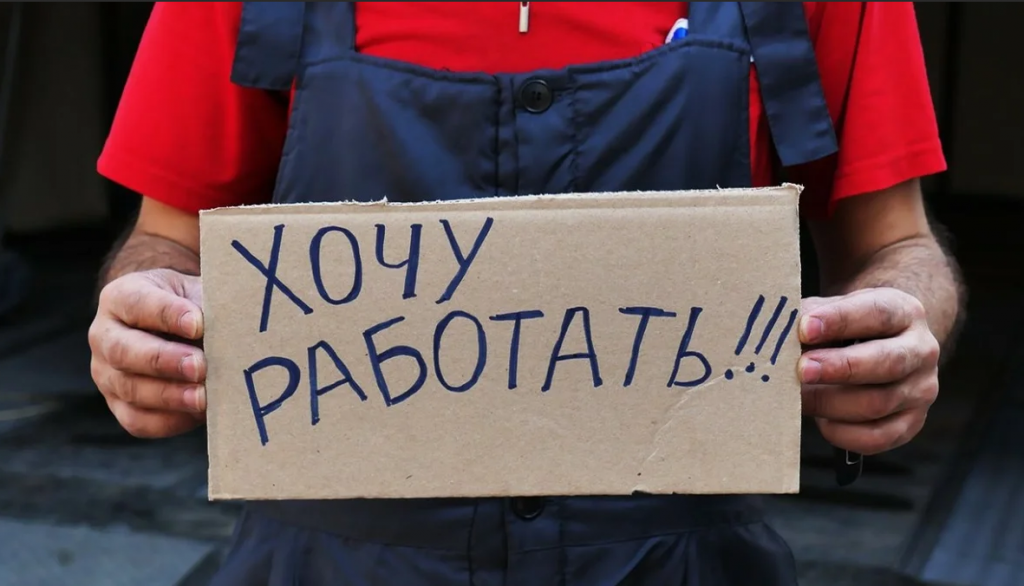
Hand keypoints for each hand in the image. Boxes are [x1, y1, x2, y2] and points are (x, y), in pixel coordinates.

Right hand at [88, 268, 205, 437]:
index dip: (167, 314)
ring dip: (170, 395)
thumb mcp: (197, 294)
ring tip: (204, 397)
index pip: (137, 303)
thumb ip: (209, 308)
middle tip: (199, 366)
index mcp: (121, 297)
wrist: (182, 330)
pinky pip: (139, 421)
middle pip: (123, 351)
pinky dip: (170, 420)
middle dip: (163, 360)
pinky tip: (199, 414)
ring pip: (130, 389)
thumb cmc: (192, 307)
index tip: (198, 324)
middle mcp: (104, 336)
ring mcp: (107, 375)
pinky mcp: (120, 406)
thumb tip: (231, 330)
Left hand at [798, 287, 939, 454]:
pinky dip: (842, 432)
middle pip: (887, 362)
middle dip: (840, 368)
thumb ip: (808, 316)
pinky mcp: (911, 423)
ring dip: (831, 402)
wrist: (881, 344)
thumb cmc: (848, 326)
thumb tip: (776, 333)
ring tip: (798, 397)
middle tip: (802, 370)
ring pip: (878, 403)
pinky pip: (876, 437)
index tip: (804, 329)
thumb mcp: (833, 309)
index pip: (878, 313)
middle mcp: (921, 350)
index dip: (840, 321)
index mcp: (904, 312)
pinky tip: (820, 420)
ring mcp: (920, 390)